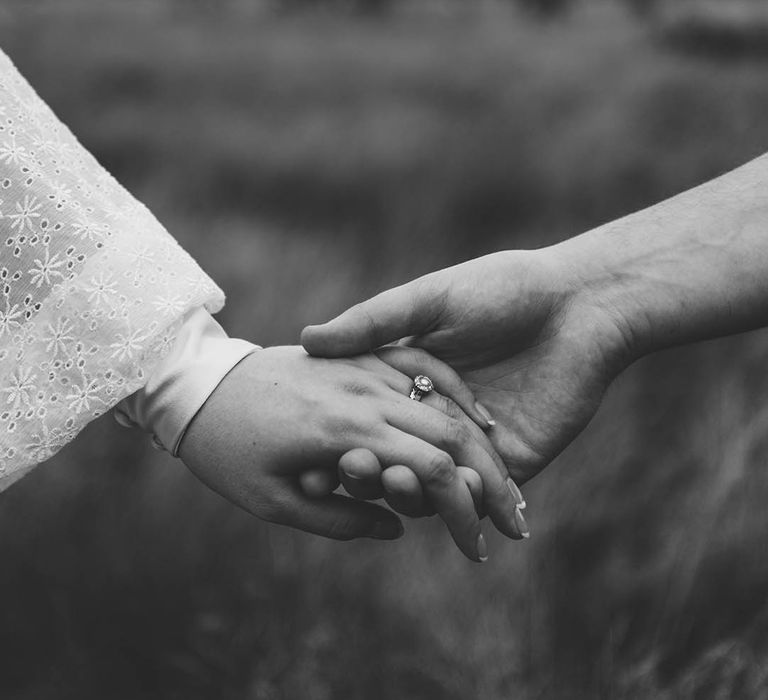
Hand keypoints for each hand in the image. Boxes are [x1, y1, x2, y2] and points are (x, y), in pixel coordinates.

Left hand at [178, 345, 523, 561]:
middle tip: (516, 519)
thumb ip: (340, 519)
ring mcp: (364, 366)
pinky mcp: (361, 353)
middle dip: (490, 480)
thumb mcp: (272, 501)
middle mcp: (364, 393)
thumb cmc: (226, 451)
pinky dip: (456, 392)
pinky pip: (423, 365)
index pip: (429, 471)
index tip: (481, 547)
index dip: (464, 511)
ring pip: (442, 400)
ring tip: (510, 476)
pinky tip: (478, 417)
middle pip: (450, 434)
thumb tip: (398, 526)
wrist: (198, 383)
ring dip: (482, 441)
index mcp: (345, 431)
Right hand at [301, 249, 633, 486]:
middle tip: (351, 469)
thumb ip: (372, 323)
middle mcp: (438, 415)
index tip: (319, 443)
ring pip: (432, 485)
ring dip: (409, 492)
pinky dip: (461, 501)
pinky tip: (450, 493)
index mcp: (412, 380)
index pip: (366, 420)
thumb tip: (307, 340)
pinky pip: (479, 494)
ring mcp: (474, 442)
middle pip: (394, 457)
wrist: (579, 305)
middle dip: (370, 469)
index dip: (343, 435)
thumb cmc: (501, 289)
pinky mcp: (513, 462)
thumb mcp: (429, 299)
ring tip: (397, 480)